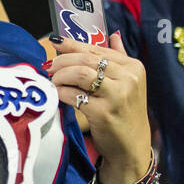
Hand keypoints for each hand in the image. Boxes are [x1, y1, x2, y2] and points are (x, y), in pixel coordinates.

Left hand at [47, 31, 150, 183]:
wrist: (131, 148)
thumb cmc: (126, 114)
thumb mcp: (130, 83)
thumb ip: (120, 58)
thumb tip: (113, 34)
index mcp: (133, 67)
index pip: (97, 49)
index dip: (72, 44)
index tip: (55, 42)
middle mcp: (128, 79)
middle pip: (86, 59)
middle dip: (62, 60)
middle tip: (49, 66)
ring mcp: (117, 96)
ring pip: (79, 74)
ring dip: (61, 75)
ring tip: (53, 80)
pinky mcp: (104, 113)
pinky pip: (74, 96)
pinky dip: (62, 92)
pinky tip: (58, 94)